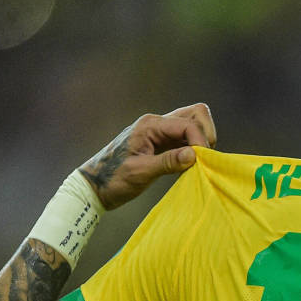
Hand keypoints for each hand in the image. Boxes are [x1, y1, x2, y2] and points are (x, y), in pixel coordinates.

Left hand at [80, 103, 216, 209]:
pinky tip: (190, 165)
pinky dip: (194, 148)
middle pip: (194, 114)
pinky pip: (185, 139)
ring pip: (192, 124)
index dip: (200, 141)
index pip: (187, 124)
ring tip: (198, 162)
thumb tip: (194, 155)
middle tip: (203, 157)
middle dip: (205, 133)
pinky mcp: (162, 143)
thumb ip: (167, 162)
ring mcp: (160, 132)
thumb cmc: (113, 179)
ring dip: (200, 140)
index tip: (202, 162)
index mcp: (150, 126)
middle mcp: (157, 123)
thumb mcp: (140, 173)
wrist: (95, 186)